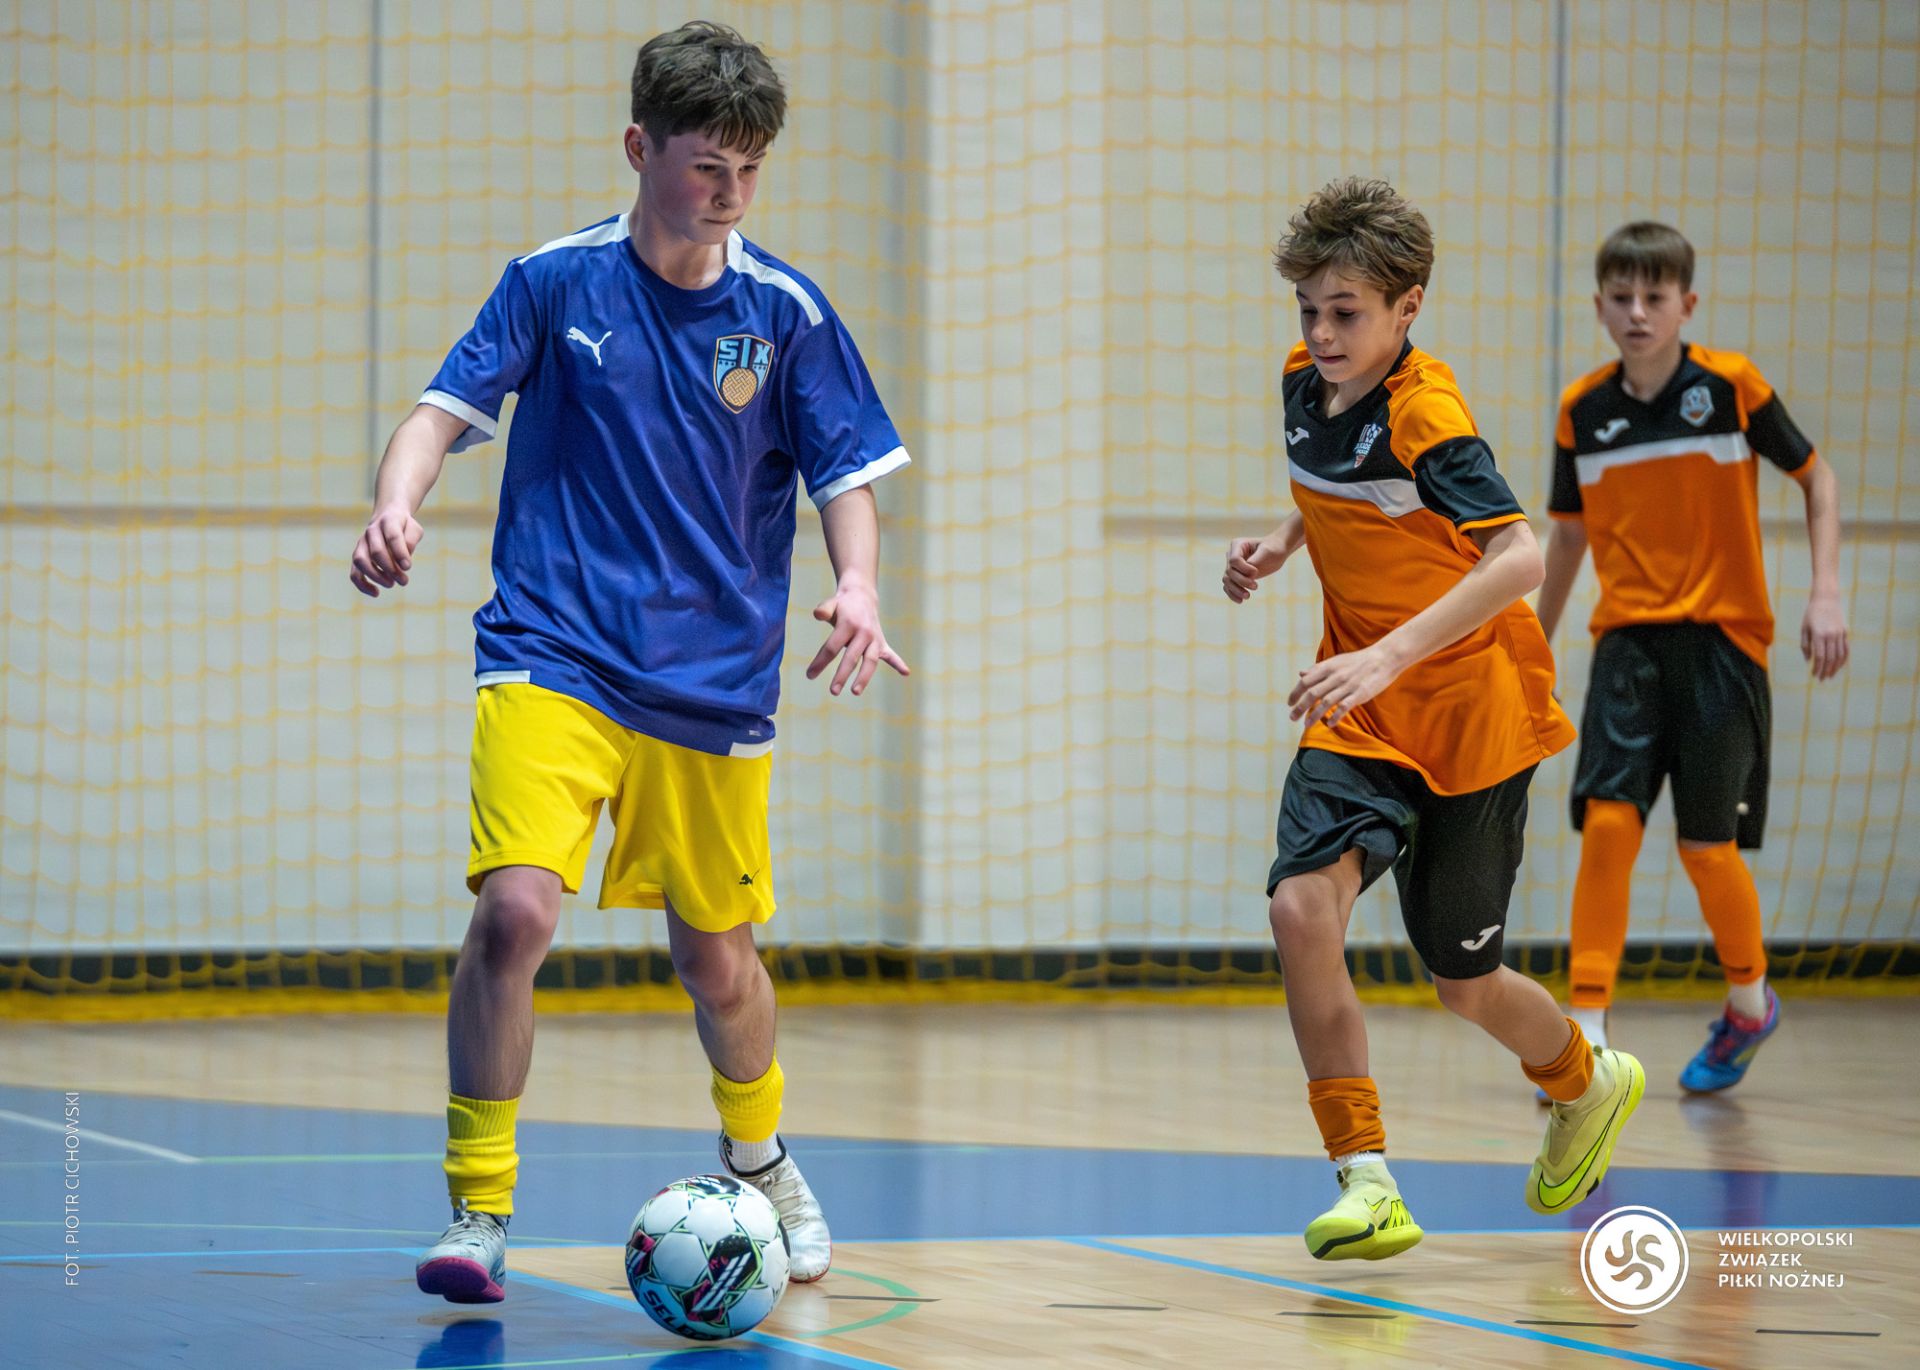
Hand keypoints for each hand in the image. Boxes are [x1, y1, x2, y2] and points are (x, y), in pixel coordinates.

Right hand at [350, 504, 423, 596]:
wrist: (387, 516)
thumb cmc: (404, 527)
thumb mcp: (414, 529)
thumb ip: (411, 540)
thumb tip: (404, 561)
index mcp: (388, 521)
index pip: (393, 537)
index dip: (400, 553)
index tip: (408, 568)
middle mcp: (371, 531)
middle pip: (376, 551)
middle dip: (391, 569)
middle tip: (404, 581)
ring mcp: (361, 543)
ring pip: (361, 561)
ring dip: (376, 576)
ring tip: (391, 584)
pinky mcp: (358, 556)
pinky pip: (354, 572)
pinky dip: (362, 585)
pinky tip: (376, 593)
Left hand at [806, 581, 909, 695]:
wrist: (861, 596)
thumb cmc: (842, 605)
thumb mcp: (831, 603)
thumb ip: (824, 609)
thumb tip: (818, 615)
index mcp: (848, 624)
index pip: (832, 647)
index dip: (820, 662)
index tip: (809, 675)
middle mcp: (863, 633)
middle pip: (852, 657)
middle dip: (842, 675)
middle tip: (833, 691)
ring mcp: (874, 639)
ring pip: (870, 661)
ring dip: (864, 677)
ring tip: (855, 691)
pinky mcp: (882, 643)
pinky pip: (890, 655)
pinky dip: (898, 663)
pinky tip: (905, 672)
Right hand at [1223, 536, 1275, 602]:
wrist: (1276, 552)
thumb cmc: (1273, 548)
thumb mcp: (1267, 551)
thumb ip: (1255, 561)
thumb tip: (1247, 575)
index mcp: (1237, 544)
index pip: (1234, 560)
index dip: (1244, 569)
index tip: (1256, 572)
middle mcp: (1231, 555)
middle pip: (1229, 572)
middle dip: (1241, 581)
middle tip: (1256, 587)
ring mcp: (1232, 566)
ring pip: (1227, 580)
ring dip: (1236, 590)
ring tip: (1248, 596)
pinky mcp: (1235, 576)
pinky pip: (1228, 587)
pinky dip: (1233, 594)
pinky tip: (1240, 601)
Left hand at [1288, 645, 1401, 728]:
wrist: (1383, 658)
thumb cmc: (1358, 661)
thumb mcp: (1336, 661)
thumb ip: (1318, 669)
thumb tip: (1301, 674)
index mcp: (1328, 667)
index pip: (1306, 681)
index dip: (1295, 693)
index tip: (1290, 703)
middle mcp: (1335, 676)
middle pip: (1312, 693)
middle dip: (1300, 707)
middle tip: (1292, 718)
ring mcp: (1347, 685)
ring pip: (1326, 702)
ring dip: (1314, 715)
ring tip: (1306, 725)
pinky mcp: (1360, 694)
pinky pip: (1344, 707)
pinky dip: (1336, 716)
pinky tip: (1329, 724)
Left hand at [1801, 596, 1848, 680]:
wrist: (1826, 600)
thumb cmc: (1811, 615)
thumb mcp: (1804, 629)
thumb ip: (1805, 645)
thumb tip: (1808, 660)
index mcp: (1819, 634)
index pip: (1820, 657)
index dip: (1818, 668)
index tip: (1814, 675)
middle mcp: (1831, 635)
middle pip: (1831, 658)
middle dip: (1826, 670)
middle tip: (1821, 679)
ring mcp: (1840, 634)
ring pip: (1840, 655)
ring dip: (1835, 667)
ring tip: (1830, 675)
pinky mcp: (1845, 632)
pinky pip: (1846, 649)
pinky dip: (1843, 659)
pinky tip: (1839, 666)